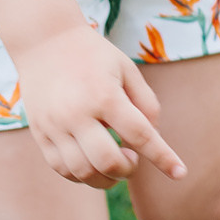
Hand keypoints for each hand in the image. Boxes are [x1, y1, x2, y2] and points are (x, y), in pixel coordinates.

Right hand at [11, 23, 181, 187]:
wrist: (44, 41)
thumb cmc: (93, 56)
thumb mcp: (127, 69)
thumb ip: (146, 104)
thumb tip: (152, 138)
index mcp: (105, 95)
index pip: (140, 135)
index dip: (163, 158)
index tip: (180, 173)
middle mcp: (77, 113)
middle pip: (109, 162)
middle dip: (128, 169)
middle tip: (132, 158)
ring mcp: (54, 125)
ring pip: (83, 172)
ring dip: (106, 178)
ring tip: (114, 162)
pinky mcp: (40, 133)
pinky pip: (61, 168)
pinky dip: (82, 175)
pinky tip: (92, 163)